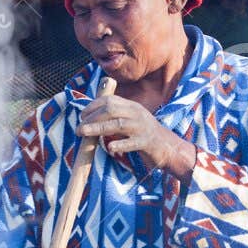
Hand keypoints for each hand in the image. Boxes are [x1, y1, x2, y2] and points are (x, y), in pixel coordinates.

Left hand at [78, 97, 196, 178]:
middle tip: (79, 128)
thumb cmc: (143, 135)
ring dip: (98, 128)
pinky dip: (120, 144)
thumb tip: (90, 118)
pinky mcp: (147, 142)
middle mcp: (137, 113)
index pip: (109, 100)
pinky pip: (132, 142)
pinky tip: (110, 147)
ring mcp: (142, 127)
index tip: (81, 116)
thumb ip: (114, 117)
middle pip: (111, 110)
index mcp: (131, 106)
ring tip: (83, 133)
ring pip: (118, 124)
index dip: (92, 106)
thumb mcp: (130, 120)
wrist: (168, 147)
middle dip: (92, 117)